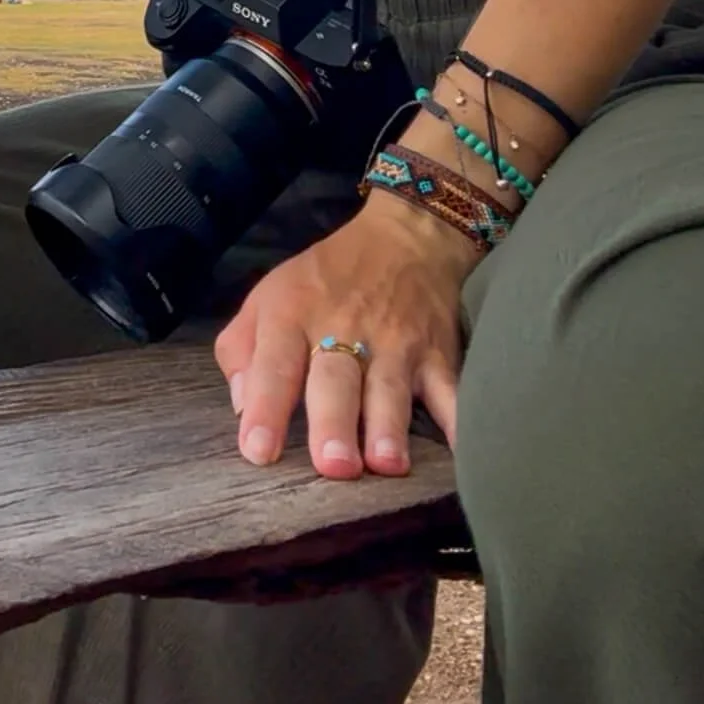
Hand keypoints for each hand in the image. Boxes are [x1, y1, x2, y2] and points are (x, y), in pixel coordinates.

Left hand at [214, 189, 472, 480]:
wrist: (405, 238)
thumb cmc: (324, 280)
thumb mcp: (268, 295)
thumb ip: (241, 349)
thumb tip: (242, 406)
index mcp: (293, 315)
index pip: (276, 364)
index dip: (266, 407)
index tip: (258, 451)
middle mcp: (344, 329)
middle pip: (336, 381)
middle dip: (334, 423)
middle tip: (333, 466)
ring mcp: (397, 343)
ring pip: (390, 389)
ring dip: (388, 427)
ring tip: (385, 464)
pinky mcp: (439, 353)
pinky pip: (452, 390)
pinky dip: (460, 420)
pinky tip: (462, 450)